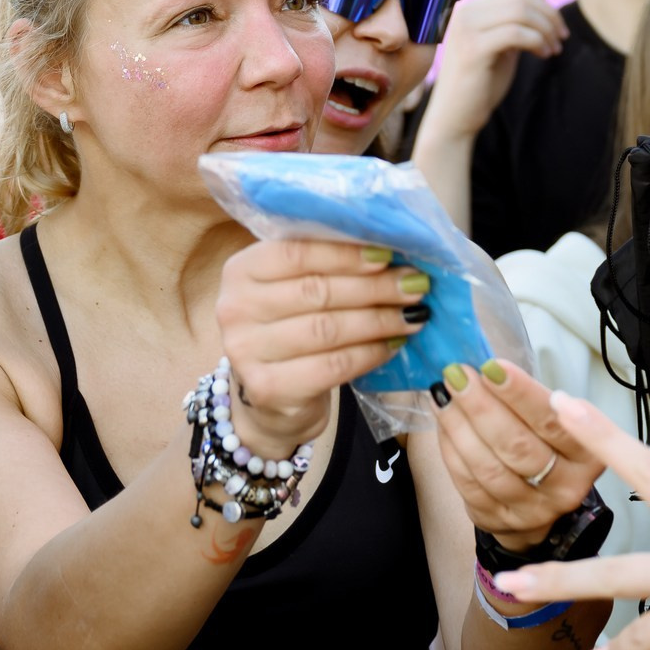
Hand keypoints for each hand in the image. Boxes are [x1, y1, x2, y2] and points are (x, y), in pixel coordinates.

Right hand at [214, 237, 425, 455]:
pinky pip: (333, 365)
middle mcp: (234, 309)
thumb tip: (391, 250)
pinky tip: (394, 345)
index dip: (346, 253)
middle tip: (416, 286)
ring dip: (379, 320)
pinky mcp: (268, 388)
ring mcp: (246, 351)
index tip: (389, 254)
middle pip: (317, 291)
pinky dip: (371, 353)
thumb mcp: (293, 290)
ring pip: (328, 328)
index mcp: (240, 271)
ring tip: (414, 315)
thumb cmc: (289, 331)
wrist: (270, 399)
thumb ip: (325, 266)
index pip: (296, 253)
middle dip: (374, 288)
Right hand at [416, 0, 565, 145]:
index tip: (559, 30)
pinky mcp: (473, 49)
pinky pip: (514, 33)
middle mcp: (464, 16)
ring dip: (545, 29)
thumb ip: (516, 23)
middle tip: (562, 39)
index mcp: (470, 13)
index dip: (543, 7)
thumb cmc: (479, 87)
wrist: (454, 119)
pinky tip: (543, 55)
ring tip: (553, 49)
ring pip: (519, 12)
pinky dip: (536, 41)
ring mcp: (466, 31)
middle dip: (548, 16)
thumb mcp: (502, 48)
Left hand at [428, 357, 603, 546]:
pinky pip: (469, 485)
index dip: (522, 394)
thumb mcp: (552, 421)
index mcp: (587, 454)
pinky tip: (443, 424)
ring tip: (444, 396)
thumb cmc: (544, 446)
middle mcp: (566, 486)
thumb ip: (529, 399)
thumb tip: (484, 365)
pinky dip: (451, 451)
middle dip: (482, 407)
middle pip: (518, 446)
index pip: (553, 422)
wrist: (536, 502)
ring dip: (460, 427)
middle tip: (458, 376)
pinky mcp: (501, 521)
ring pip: (489, 468)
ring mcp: (533, 509)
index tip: (493, 367)